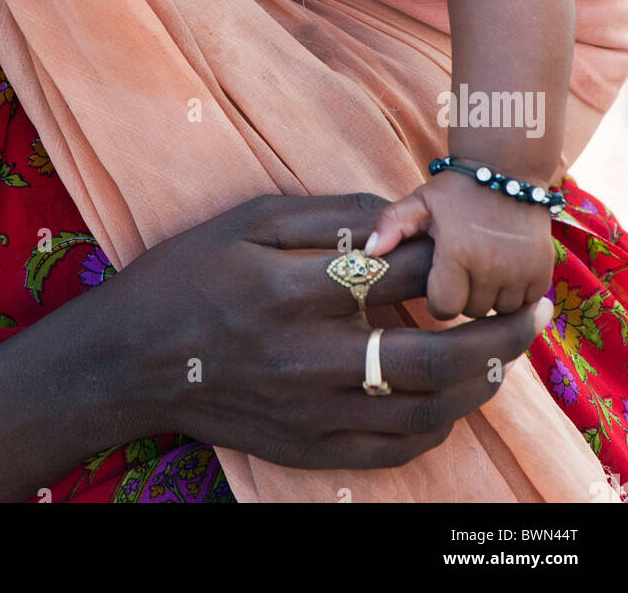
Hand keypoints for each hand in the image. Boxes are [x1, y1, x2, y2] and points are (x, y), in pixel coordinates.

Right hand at [105, 191, 552, 471]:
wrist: (128, 362)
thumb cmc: (185, 276)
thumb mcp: (246, 220)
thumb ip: (328, 214)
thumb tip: (400, 213)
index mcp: (291, 290)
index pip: (401, 275)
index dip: (450, 257)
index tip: (470, 244)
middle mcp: (307, 357)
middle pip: (433, 353)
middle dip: (498, 332)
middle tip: (534, 313)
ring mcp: (310, 411)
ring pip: (425, 410)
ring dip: (479, 383)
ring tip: (503, 355)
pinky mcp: (308, 448)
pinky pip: (393, 448)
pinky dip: (437, 425)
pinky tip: (452, 398)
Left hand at [366, 172, 555, 319]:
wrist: (508, 167)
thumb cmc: (457, 188)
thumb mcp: (420, 201)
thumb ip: (391, 225)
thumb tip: (368, 253)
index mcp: (456, 253)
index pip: (443, 308)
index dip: (438, 296)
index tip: (441, 275)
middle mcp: (491, 266)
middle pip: (472, 312)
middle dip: (465, 294)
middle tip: (464, 266)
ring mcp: (521, 270)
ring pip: (500, 310)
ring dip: (491, 296)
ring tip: (485, 265)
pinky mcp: (543, 271)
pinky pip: (526, 303)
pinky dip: (517, 293)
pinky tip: (506, 269)